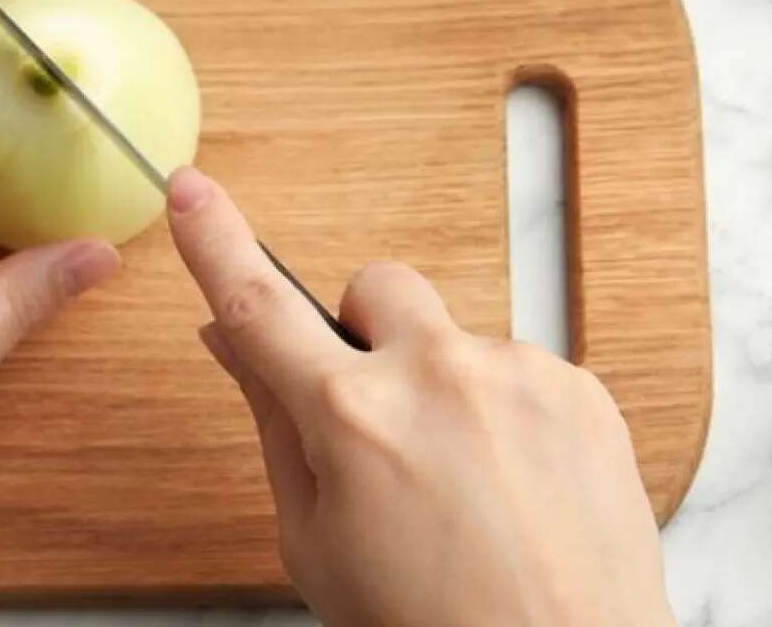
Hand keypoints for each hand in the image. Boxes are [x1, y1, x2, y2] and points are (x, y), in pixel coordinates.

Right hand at [166, 167, 673, 626]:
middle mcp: (437, 376)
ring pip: (453, 340)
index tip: (190, 189)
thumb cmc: (430, 626)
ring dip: (444, 389)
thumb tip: (233, 342)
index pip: (258, 306)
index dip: (214, 241)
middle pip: (373, 289)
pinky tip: (514, 490)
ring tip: (466, 490)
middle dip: (364, 335)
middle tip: (377, 418)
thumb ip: (275, 425)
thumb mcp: (316, 543)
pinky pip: (518, 370)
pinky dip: (507, 416)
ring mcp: (519, 375)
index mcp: (352, 419)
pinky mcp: (581, 389)